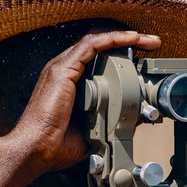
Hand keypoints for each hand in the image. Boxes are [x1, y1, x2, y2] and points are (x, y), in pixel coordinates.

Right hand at [7, 29, 160, 176]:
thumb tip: (126, 124)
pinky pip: (91, 45)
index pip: (97, 58)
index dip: (120, 54)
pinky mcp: (63, 70)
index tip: (142, 59)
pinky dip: (113, 39)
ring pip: (97, 41)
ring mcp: (61, 68)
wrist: (35, 150)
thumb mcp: (90, 131)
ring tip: (147, 40)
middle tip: (151, 44)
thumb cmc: (54, 144)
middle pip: (99, 46)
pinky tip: (131, 38)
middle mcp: (64, 71)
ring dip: (125, 37)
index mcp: (69, 82)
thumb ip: (105, 123)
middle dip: (128, 41)